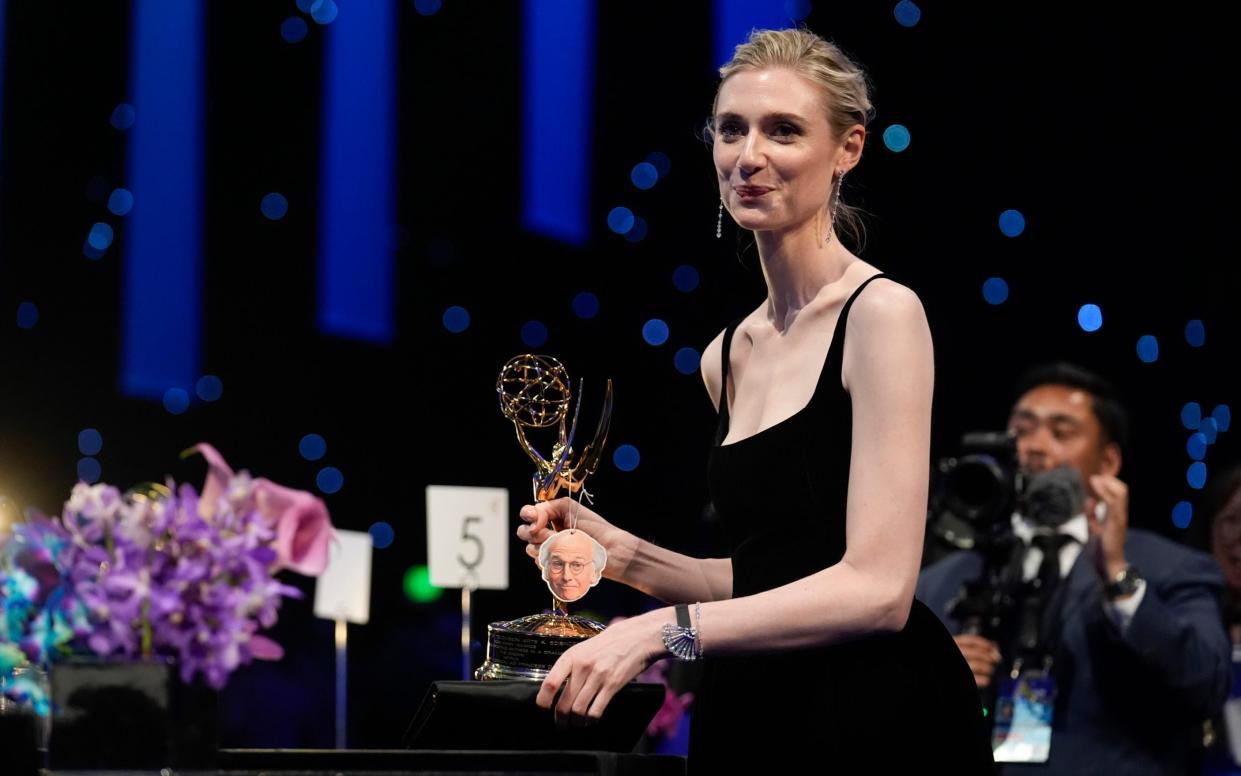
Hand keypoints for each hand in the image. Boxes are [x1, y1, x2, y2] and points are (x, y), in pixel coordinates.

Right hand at [517, 498, 622, 575]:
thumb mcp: (570, 509)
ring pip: (530, 548)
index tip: (537, 520)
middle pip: (523, 532)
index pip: (528, 513)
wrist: (609, 551)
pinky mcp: (554, 565)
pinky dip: (548, 559)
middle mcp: (547, 532)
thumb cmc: (594, 529)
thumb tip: (531, 518)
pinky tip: (561, 557)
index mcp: (551, 516)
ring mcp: (550, 550)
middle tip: (552, 535)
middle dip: (534, 533)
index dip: (528, 515)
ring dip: (544, 546)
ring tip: (563, 546)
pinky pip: (540, 562)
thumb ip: (547, 507)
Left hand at [535, 609, 670, 726]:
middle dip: (560, 719)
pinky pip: (596, 711)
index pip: (550, 683)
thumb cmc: (607, 644)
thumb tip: (555, 689)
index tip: (543, 709)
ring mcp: (598, 676)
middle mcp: (582, 667)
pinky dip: (591, 720)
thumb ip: (569, 666)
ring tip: (575, 724)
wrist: (635, 637)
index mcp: (571, 657)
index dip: (543, 701)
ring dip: (575, 722)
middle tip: (561, 724)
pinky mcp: (613, 685)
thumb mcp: (583, 649)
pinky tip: (590, 720)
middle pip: (564, 703)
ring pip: (579, 710)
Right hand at [954, 634, 1001, 687]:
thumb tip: (995, 647)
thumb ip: (979, 647)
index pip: (971, 640)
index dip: (985, 644)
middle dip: (989, 656)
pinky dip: (983, 680)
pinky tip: (987, 680)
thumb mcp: (965, 650)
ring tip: (991, 670)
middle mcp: (957, 654)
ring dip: (987, 668)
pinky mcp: (961, 678)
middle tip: (997, 660)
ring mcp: (959, 666)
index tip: (994, 648)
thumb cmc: (963, 660)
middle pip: (975, 652)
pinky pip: (974, 678)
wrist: (946, 675)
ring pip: (975, 665)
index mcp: (956, 644)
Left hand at [1084, 473, 1129, 580]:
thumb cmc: (1101, 552)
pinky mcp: (1116, 524)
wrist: (1107, 568)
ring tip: (1095, 479)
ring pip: (1121, 494)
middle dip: (1110, 479)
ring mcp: (1119, 519)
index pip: (1116, 494)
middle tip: (1095, 476)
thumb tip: (1089, 500)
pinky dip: (1106, 493)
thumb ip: (1091, 515)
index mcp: (1114, 516)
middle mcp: (1119, 515)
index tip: (1095, 476)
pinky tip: (1096, 490)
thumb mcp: (1092, 529)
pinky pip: (1114, 505)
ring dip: (1107, 484)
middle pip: (1122, 490)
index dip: (1108, 482)